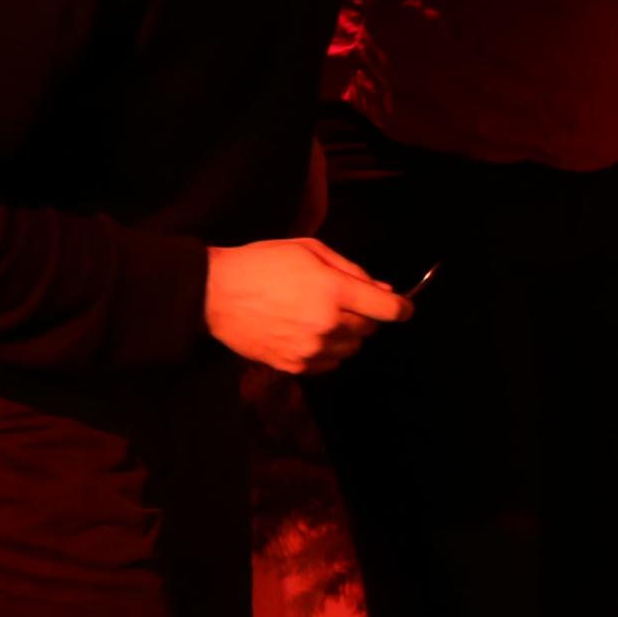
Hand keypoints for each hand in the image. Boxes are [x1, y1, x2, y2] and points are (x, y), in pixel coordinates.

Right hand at [205, 237, 406, 374]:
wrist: (214, 294)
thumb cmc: (262, 264)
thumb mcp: (311, 250)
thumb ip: (353, 271)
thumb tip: (383, 290)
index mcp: (334, 292)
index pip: (389, 309)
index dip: (402, 307)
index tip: (403, 306)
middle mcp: (327, 324)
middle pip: (370, 329)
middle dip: (365, 315)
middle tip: (340, 301)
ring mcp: (310, 349)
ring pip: (351, 349)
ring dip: (346, 335)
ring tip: (318, 316)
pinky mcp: (294, 365)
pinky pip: (329, 364)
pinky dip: (327, 351)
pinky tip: (307, 332)